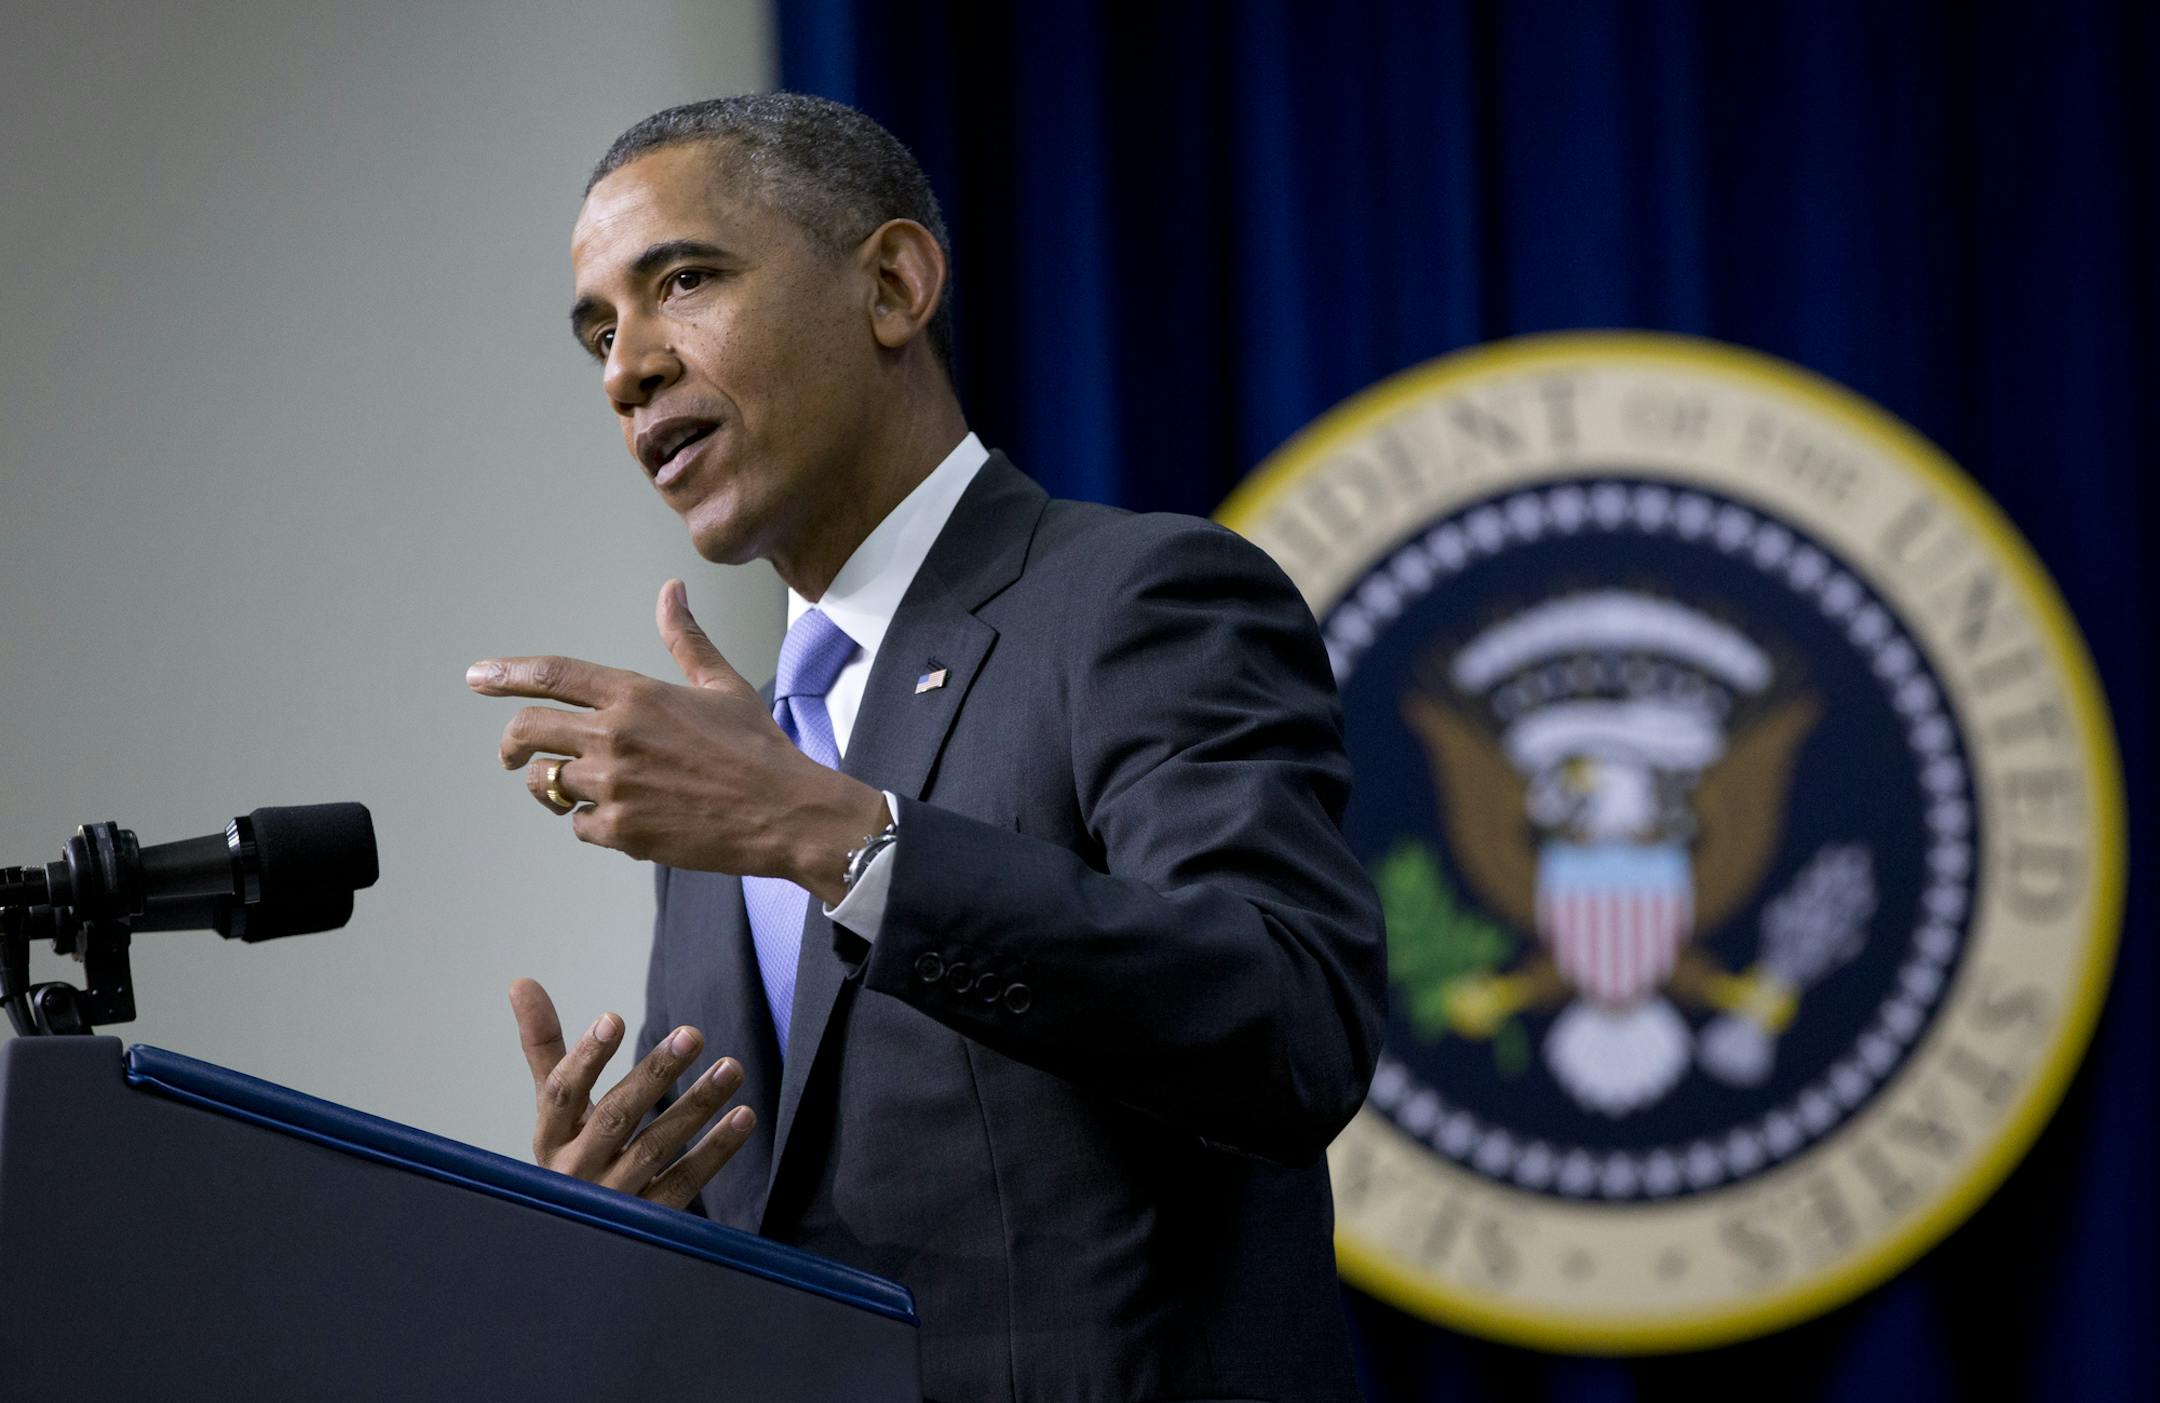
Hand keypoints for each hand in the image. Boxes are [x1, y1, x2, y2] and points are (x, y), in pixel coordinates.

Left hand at [468, 580, 886, 901]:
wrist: (784, 812)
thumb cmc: (757, 748)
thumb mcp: (721, 684)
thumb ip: (684, 639)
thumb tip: (672, 591)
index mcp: (636, 694)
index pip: (552, 676)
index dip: (506, 674)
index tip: (477, 677)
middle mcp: (616, 736)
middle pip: (527, 731)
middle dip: (511, 743)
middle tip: (512, 754)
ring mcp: (615, 785)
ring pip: (547, 783)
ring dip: (552, 786)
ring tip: (576, 790)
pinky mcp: (622, 830)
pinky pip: (578, 825)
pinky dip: (590, 822)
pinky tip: (622, 817)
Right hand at [508, 977, 753, 1207]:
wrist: (582, 1238)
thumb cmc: (571, 1152)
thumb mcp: (556, 1108)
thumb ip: (544, 1046)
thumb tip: (520, 982)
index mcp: (550, 1138)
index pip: (560, 1094)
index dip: (585, 1057)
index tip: (614, 1018)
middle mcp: (575, 1171)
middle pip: (615, 1118)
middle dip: (654, 1076)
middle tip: (693, 1034)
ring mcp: (612, 1200)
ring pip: (655, 1149)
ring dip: (696, 1106)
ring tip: (731, 1066)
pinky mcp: (649, 1221)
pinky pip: (685, 1183)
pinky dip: (716, 1150)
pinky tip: (743, 1116)